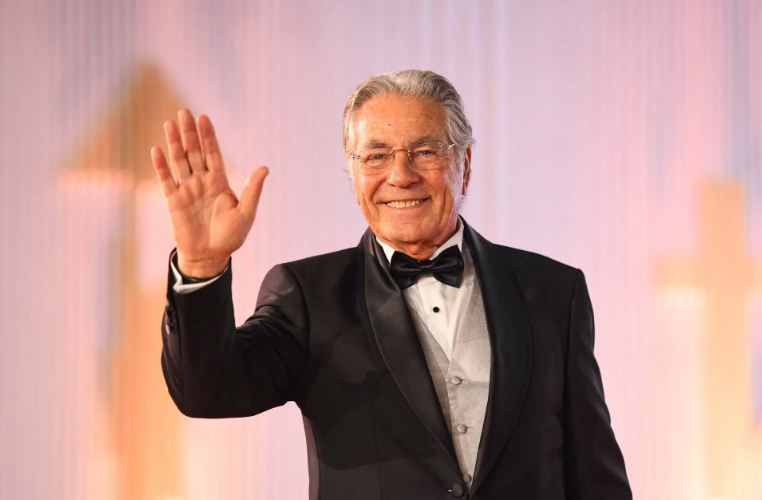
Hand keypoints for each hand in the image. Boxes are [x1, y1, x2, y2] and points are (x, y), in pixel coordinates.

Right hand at [151, 109, 267, 277]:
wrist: (210, 256)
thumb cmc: (231, 236)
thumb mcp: (246, 213)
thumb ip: (253, 190)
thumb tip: (264, 168)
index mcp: (219, 182)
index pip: (213, 154)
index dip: (208, 136)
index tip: (204, 118)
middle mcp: (201, 182)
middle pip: (194, 152)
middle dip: (189, 133)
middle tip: (184, 112)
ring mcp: (187, 190)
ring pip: (179, 161)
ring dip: (175, 143)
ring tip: (170, 123)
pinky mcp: (173, 201)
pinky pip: (166, 179)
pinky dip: (161, 165)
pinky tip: (157, 149)